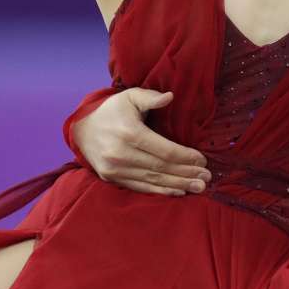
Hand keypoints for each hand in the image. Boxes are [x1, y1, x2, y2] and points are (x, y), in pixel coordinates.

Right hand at [71, 88, 210, 196]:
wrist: (82, 130)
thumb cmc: (112, 111)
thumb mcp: (129, 97)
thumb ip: (150, 97)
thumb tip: (170, 96)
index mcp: (129, 132)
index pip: (164, 150)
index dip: (186, 156)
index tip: (203, 160)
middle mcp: (121, 153)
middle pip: (161, 166)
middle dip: (187, 173)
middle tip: (206, 177)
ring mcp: (115, 168)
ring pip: (153, 179)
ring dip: (178, 184)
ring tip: (198, 187)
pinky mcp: (112, 178)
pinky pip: (141, 187)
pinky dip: (160, 190)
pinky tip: (178, 191)